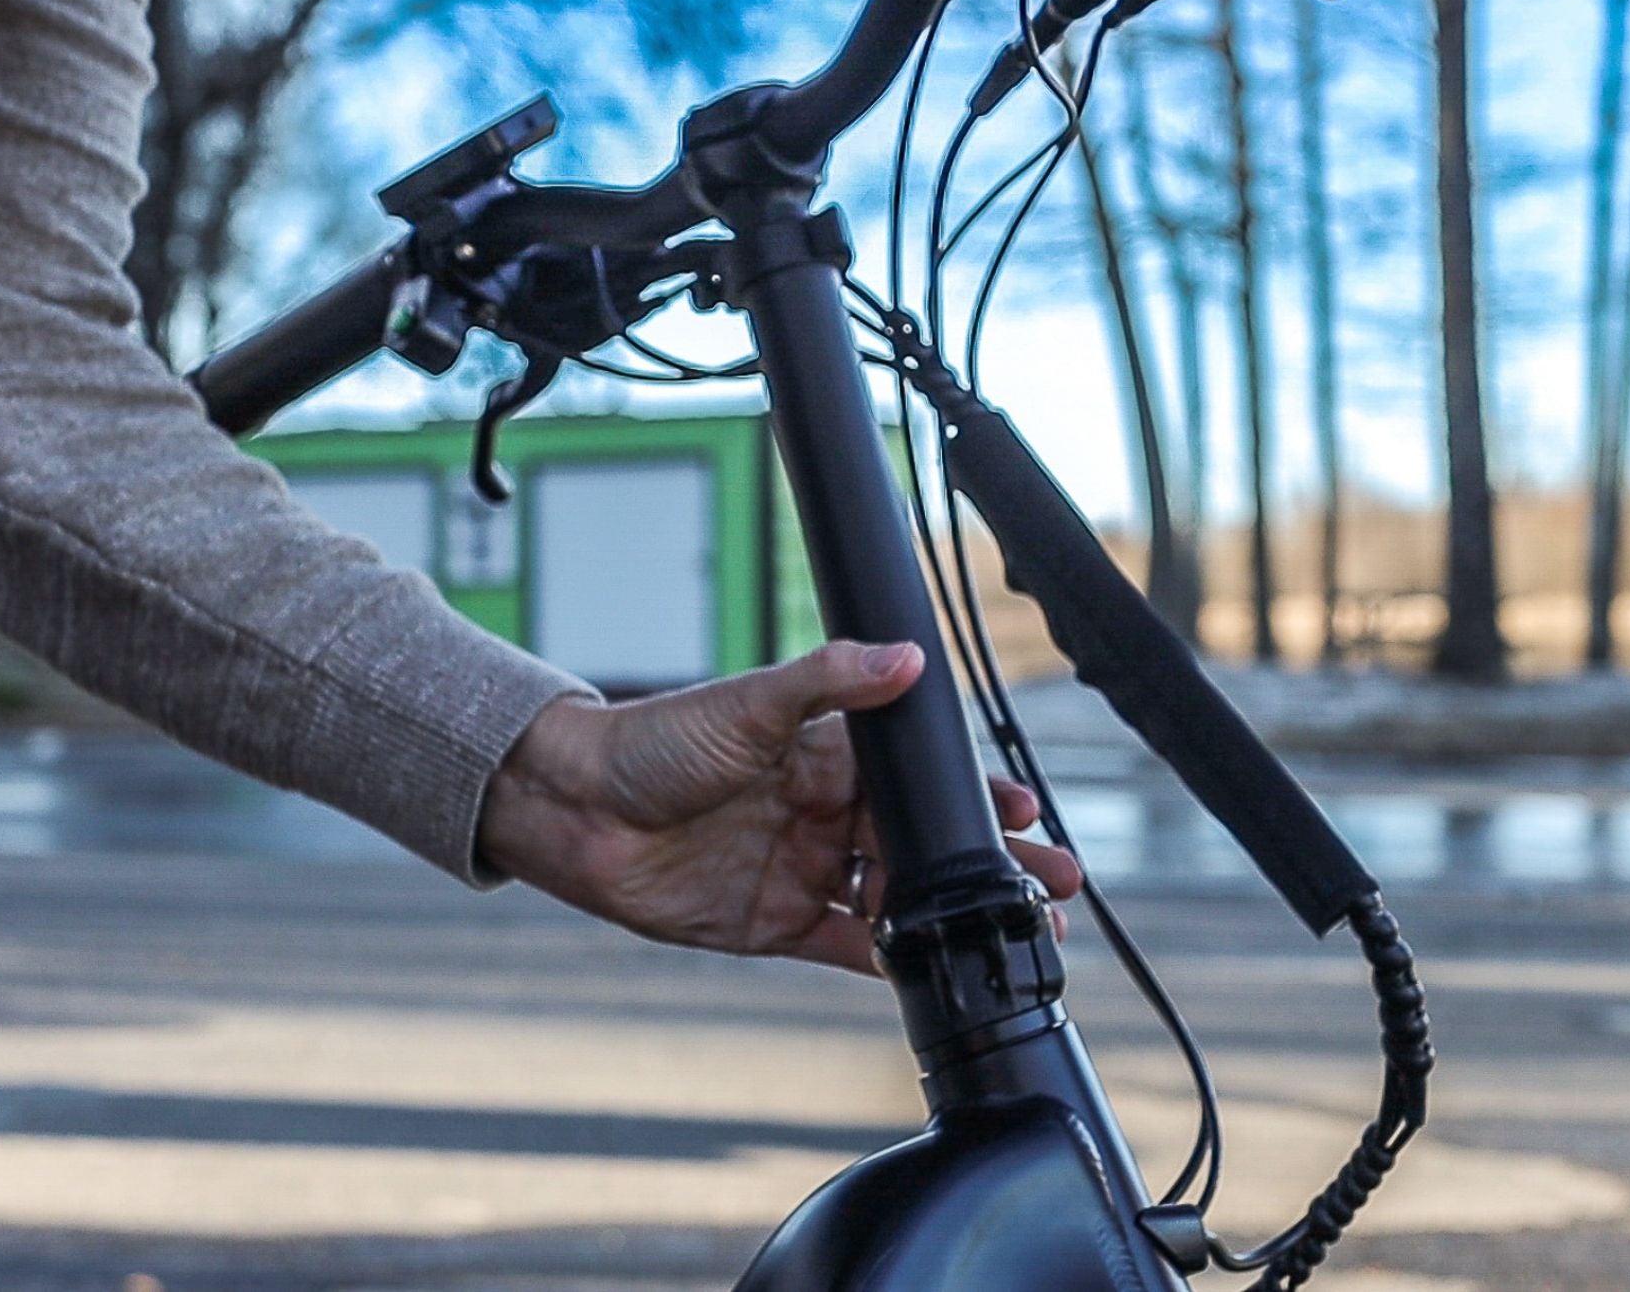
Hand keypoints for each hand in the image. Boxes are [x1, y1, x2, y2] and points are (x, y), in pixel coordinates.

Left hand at [479, 640, 1081, 973]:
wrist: (574, 807)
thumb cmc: (654, 741)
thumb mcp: (748, 701)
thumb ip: (830, 682)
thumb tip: (906, 658)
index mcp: (828, 758)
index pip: (920, 781)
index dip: (976, 799)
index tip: (1027, 812)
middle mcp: (825, 815)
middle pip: (926, 846)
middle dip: (993, 865)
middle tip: (1056, 884)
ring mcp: (804, 871)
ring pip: (901, 901)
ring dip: (958, 917)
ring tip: (1017, 936)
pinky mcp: (775, 924)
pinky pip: (848, 947)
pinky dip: (894, 959)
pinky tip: (939, 970)